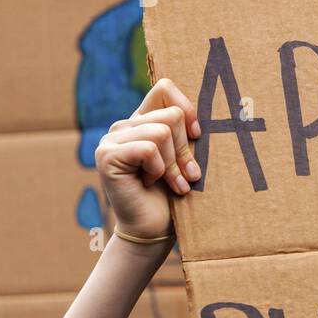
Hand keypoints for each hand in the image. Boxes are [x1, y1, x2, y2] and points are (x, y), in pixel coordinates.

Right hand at [95, 78, 201, 240]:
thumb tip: (211, 109)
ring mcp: (110, 139)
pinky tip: (148, 183)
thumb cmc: (174, 194)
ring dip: (172, 164)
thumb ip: (187, 130)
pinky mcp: (106, 155)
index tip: (198, 135)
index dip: (187, 108)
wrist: (154, 229)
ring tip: (170, 182)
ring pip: (162, 132)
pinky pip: (149, 149)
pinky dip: (157, 169)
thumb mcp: (185, 156)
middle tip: (185, 175)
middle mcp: (123, 125)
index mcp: (142, 120)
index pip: (165, 88)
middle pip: (172, 115)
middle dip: (185, 149)